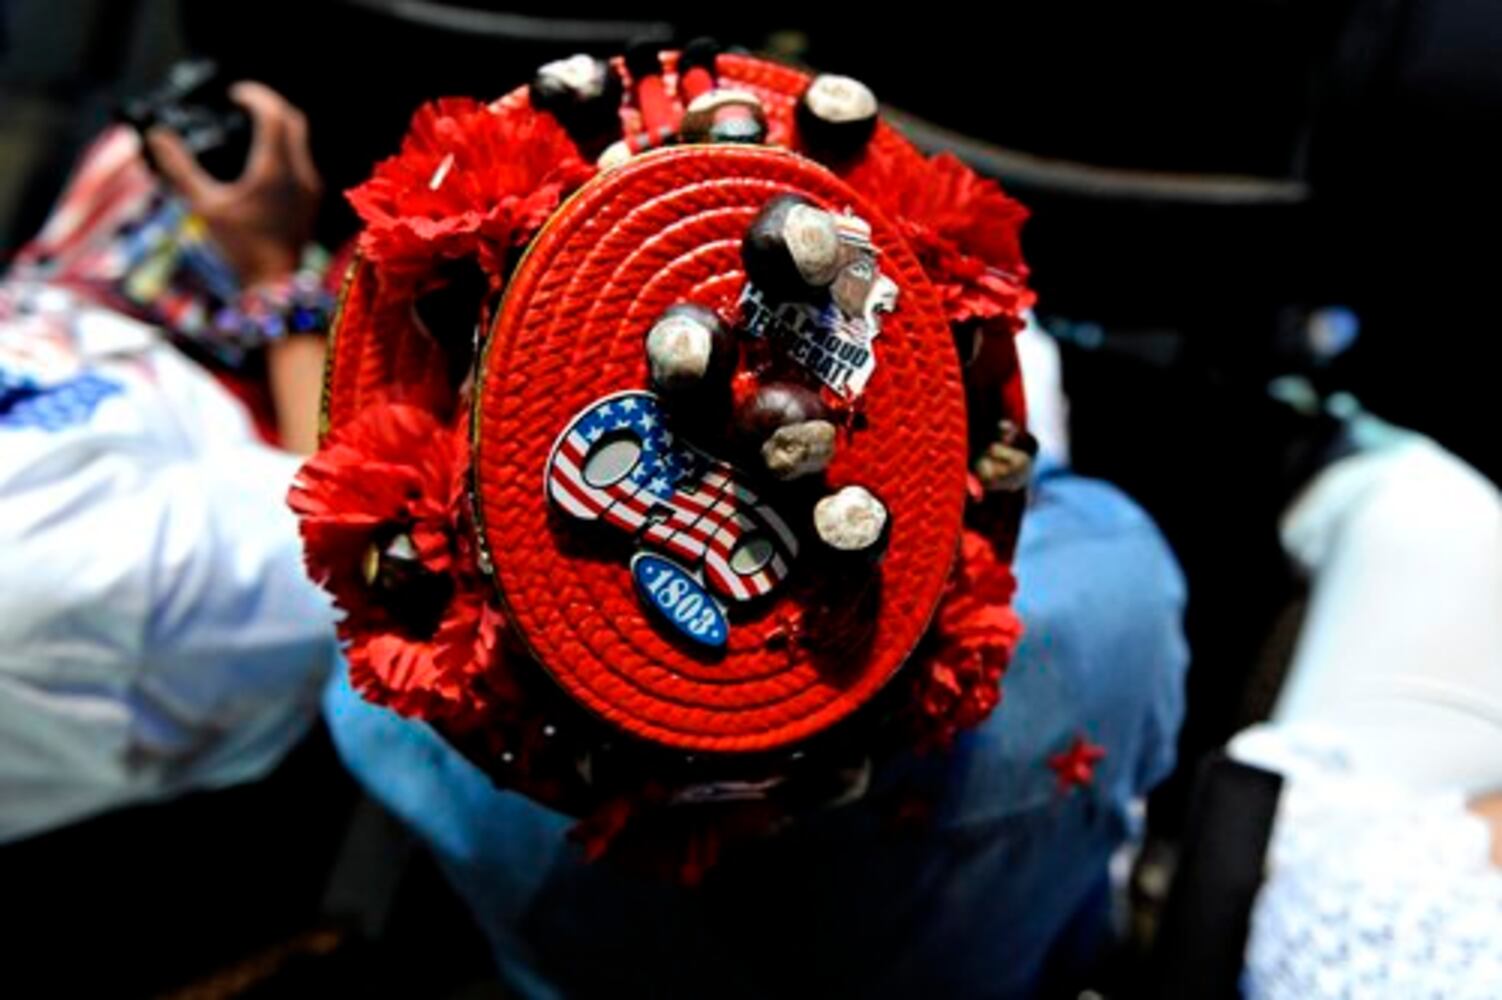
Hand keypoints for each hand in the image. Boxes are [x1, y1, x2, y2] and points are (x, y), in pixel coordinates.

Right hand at [146, 82, 321, 287]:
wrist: (274, 283)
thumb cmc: (240, 247)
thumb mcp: (204, 204)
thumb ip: (180, 167)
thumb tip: (156, 136)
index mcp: (276, 168)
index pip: (274, 115)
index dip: (255, 97)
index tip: (235, 95)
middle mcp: (300, 173)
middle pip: (293, 120)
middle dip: (270, 105)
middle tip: (244, 103)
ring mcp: (310, 186)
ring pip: (301, 140)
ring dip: (279, 124)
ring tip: (252, 124)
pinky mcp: (311, 199)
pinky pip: (302, 159)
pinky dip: (285, 146)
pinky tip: (263, 155)